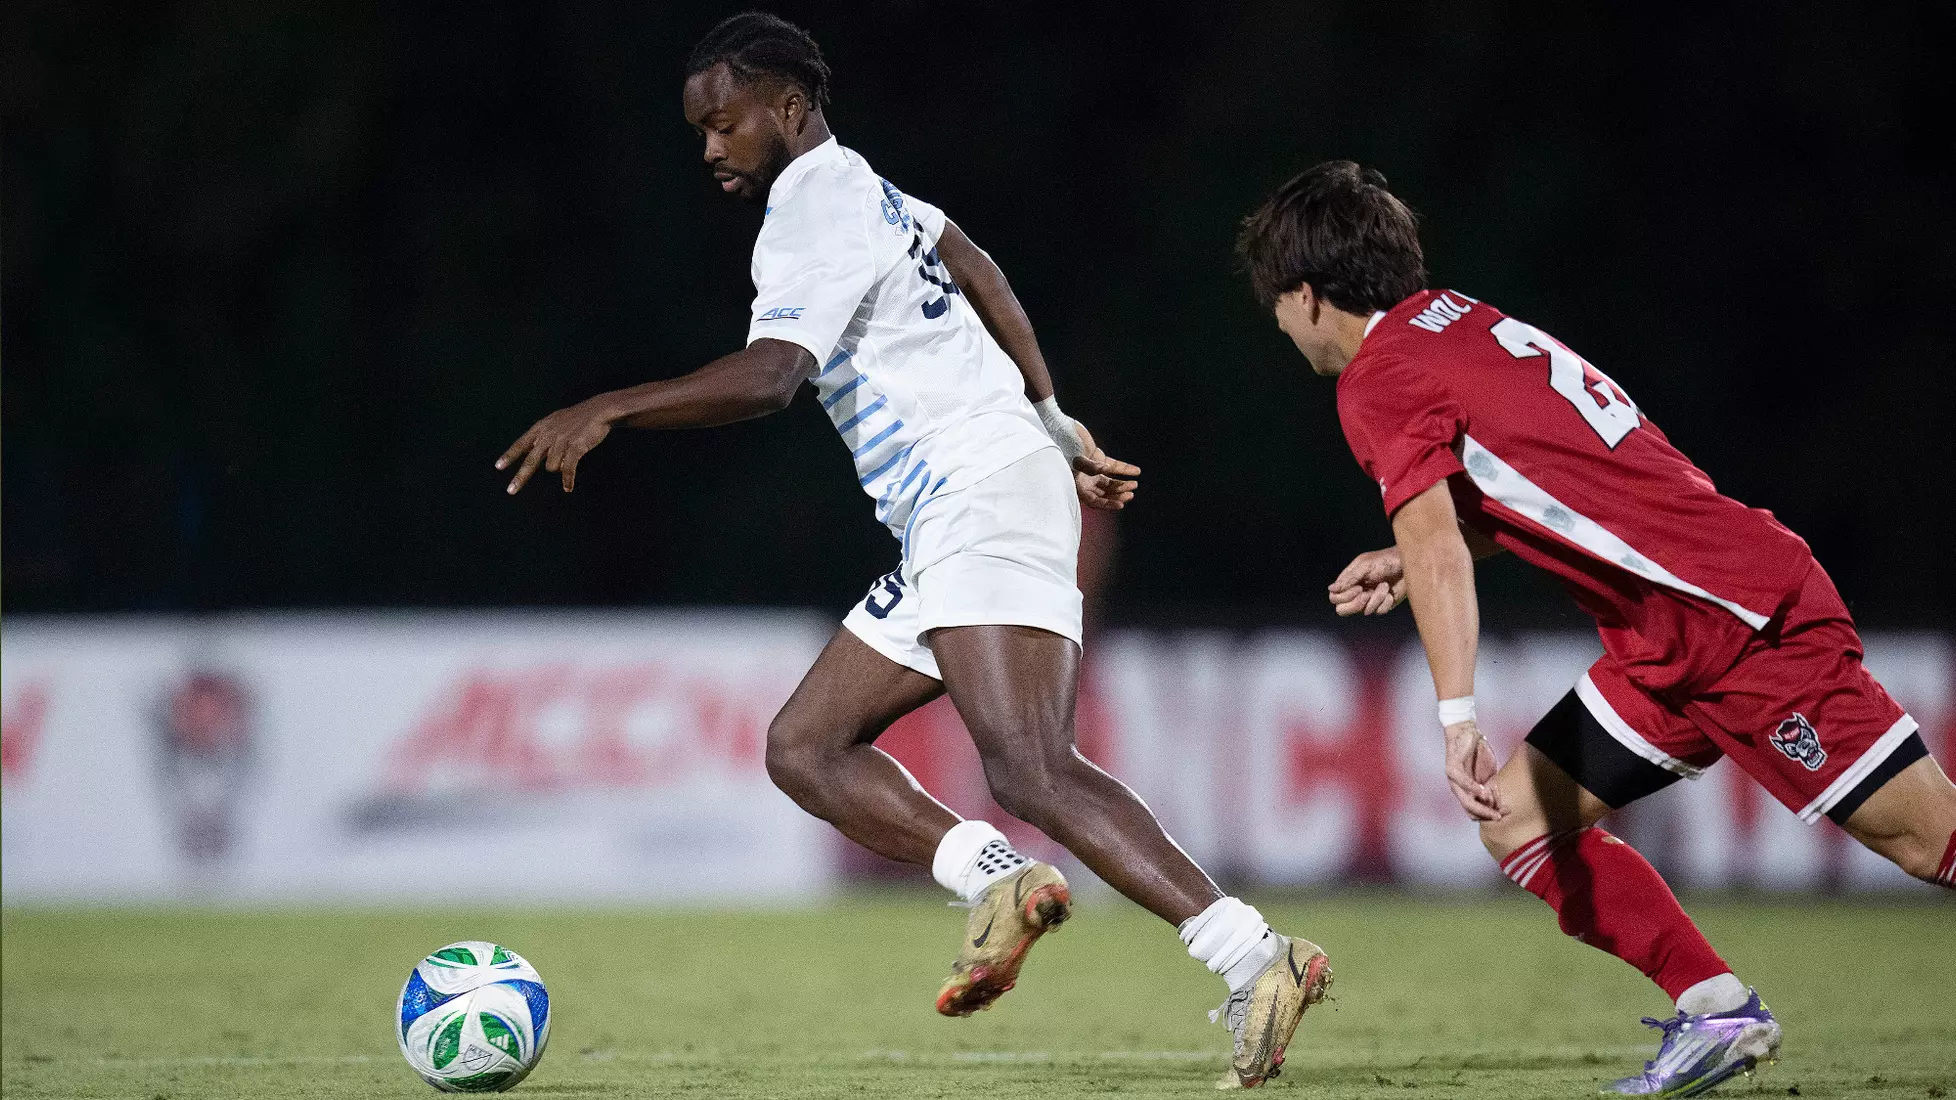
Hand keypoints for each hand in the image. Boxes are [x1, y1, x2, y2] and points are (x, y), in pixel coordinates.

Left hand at [496, 396, 618, 493]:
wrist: (598, 411)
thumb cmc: (578, 418)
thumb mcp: (556, 422)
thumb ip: (544, 436)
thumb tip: (536, 453)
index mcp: (541, 428)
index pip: (521, 444)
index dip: (509, 455)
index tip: (498, 467)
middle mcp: (547, 436)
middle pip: (530, 461)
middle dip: (520, 477)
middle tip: (510, 491)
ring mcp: (560, 441)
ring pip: (552, 467)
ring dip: (560, 467)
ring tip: (571, 456)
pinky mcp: (575, 447)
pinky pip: (568, 468)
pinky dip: (568, 480)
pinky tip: (568, 488)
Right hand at [1067, 421, 1139, 510]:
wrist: (1059, 430)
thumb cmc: (1063, 447)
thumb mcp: (1075, 460)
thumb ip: (1089, 466)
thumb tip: (1106, 468)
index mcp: (1077, 485)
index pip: (1094, 500)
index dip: (1107, 504)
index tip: (1121, 505)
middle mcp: (1084, 481)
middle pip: (1104, 493)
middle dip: (1117, 494)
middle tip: (1130, 494)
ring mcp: (1091, 470)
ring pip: (1109, 482)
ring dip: (1121, 484)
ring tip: (1134, 484)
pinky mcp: (1098, 458)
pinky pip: (1113, 466)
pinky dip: (1124, 469)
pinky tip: (1136, 471)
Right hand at [1328, 548, 1407, 615]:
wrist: (1409, 564)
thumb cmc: (1386, 560)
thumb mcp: (1365, 566)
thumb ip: (1348, 579)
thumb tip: (1331, 589)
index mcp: (1349, 581)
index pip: (1335, 598)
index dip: (1343, 597)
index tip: (1358, 587)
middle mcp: (1357, 592)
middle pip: (1343, 610)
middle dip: (1354, 605)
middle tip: (1366, 594)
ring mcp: (1370, 600)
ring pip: (1364, 611)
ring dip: (1376, 599)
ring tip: (1384, 585)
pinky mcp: (1384, 605)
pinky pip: (1379, 611)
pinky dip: (1386, 602)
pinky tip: (1391, 593)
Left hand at [1443, 719, 1505, 820]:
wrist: (1466, 732)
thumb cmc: (1477, 754)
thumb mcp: (1489, 774)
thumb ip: (1492, 789)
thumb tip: (1498, 805)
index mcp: (1468, 792)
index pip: (1476, 812)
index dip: (1491, 815)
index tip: (1507, 811)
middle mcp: (1458, 789)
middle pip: (1470, 811)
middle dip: (1487, 815)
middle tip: (1499, 817)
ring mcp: (1453, 780)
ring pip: (1466, 801)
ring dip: (1481, 806)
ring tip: (1493, 808)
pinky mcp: (1451, 769)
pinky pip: (1463, 783)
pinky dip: (1474, 789)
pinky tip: (1484, 792)